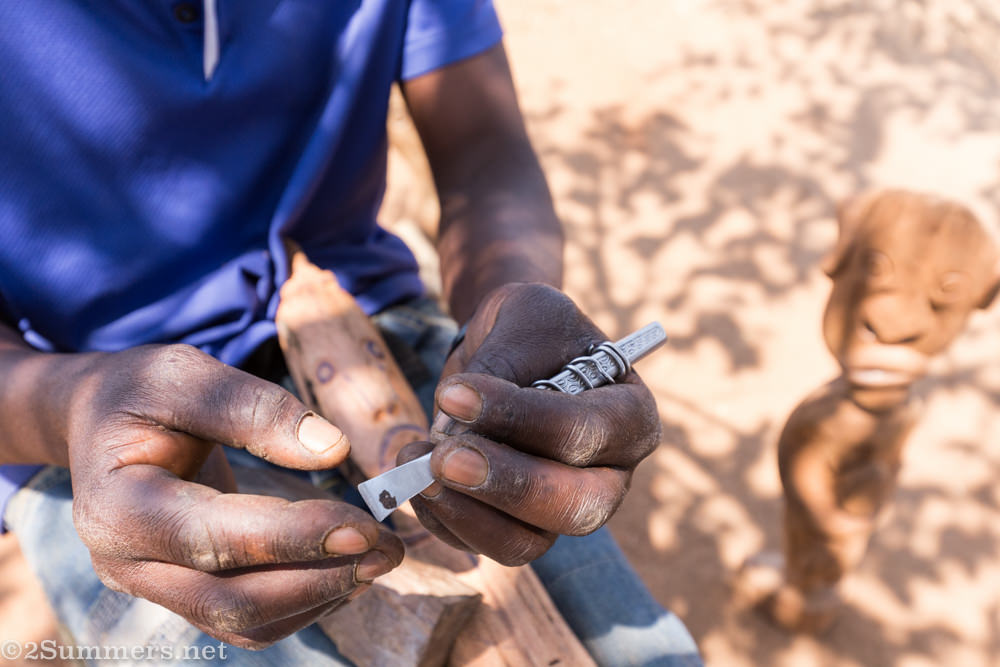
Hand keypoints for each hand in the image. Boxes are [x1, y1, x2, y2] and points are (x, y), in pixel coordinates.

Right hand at [65, 344, 402, 647]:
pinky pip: (246, 618)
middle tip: (389, 550)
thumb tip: (331, 450)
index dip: (291, 538)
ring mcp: (153, 586)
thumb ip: (253, 409)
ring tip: (380, 558)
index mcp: (117, 506)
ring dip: (319, 597)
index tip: (362, 526)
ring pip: (243, 621)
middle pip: (229, 601)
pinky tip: (345, 568)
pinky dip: (302, 602)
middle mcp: (128, 563)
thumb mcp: (183, 375)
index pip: (212, 538)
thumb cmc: (140, 393)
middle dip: (318, 580)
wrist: (99, 421)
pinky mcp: (182, 591)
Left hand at [398, 283, 660, 564]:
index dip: (519, 419)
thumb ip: (504, 367)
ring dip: (465, 511)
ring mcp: (564, 509)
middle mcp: (609, 476)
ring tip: (415, 464)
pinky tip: (413, 477)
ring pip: (528, 544)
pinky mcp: (519, 528)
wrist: (507, 347)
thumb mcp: (527, 320)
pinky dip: (443, 518)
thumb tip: (459, 428)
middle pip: (574, 508)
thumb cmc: (529, 329)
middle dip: (504, 485)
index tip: (454, 393)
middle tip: (441, 457)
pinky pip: (484, 546)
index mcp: (630, 417)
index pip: (585, 433)